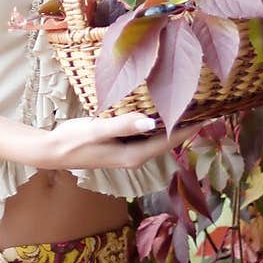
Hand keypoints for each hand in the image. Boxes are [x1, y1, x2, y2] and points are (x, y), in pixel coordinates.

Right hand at [34, 111, 205, 170]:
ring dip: (173, 123)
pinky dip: (157, 122)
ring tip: (192, 106)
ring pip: (158, 137)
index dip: (189, 128)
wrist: (52, 150)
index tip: (210, 115)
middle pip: (167, 140)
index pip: (168, 141)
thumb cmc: (73, 140)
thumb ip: (122, 125)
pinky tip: (162, 109)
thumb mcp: (96, 130)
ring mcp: (128, 151)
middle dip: (186, 125)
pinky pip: (146, 133)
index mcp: (133, 155)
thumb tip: (149, 122)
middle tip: (208, 106)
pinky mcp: (121, 144)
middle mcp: (135, 156)